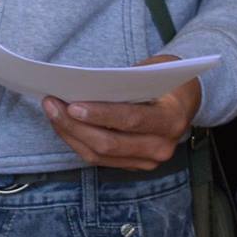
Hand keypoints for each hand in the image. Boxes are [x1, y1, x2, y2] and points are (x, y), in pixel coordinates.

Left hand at [42, 53, 200, 171]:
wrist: (185, 100)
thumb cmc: (165, 79)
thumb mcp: (152, 71)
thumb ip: (124, 82)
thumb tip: (83, 87)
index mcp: (171, 119)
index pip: (130, 119)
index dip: (99, 114)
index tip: (72, 105)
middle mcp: (162, 146)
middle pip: (109, 143)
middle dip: (75, 125)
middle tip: (51, 105)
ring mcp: (148, 161)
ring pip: (100, 155)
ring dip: (71, 134)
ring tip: (51, 112)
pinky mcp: (134, 165)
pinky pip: (100, 159)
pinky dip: (78, 142)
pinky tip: (63, 125)